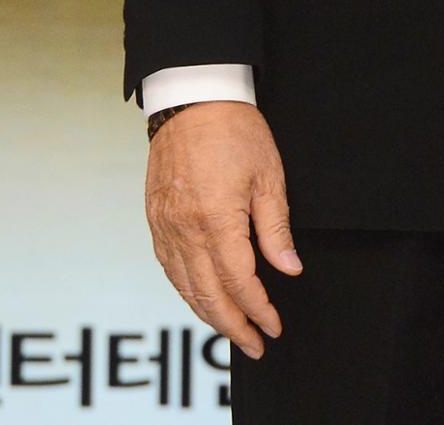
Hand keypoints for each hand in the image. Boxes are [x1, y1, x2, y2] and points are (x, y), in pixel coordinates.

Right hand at [145, 101, 302, 359]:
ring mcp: (165, 226)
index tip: (274, 326)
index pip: (239, 281)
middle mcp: (185, 229)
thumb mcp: (269, 175)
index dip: (259, 309)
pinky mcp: (154, 219)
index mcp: (216, 219)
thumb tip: (288, 269)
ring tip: (232, 329)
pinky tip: (201, 298)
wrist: (192, 99)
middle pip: (208, 294)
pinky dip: (185, 290)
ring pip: (184, 287)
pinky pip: (168, 268)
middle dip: (233, 326)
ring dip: (208, 314)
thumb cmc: (235, 130)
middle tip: (255, 344)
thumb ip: (275, 228)